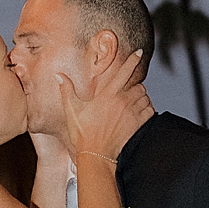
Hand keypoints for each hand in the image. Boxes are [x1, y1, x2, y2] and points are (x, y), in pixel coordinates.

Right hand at [59, 51, 150, 167]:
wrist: (96, 154)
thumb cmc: (82, 133)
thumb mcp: (71, 110)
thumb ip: (66, 90)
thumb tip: (58, 75)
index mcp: (107, 95)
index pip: (123, 72)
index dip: (132, 60)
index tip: (139, 53)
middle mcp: (122, 101)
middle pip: (138, 85)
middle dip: (135, 86)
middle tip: (128, 93)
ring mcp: (132, 113)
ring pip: (145, 96)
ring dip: (141, 97)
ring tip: (132, 103)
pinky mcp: (138, 124)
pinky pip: (150, 109)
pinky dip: (148, 108)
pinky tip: (140, 112)